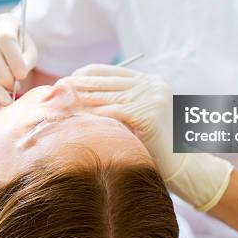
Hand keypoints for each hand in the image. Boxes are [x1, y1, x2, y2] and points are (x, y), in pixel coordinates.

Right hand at [0, 13, 36, 105]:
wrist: (4, 37)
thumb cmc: (20, 46)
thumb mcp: (29, 49)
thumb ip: (27, 61)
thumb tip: (18, 76)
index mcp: (6, 21)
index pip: (6, 38)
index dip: (13, 59)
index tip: (22, 76)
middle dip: (1, 78)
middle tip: (12, 94)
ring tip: (4, 98)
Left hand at [65, 64, 233, 211]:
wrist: (181, 166)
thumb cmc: (155, 144)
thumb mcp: (138, 115)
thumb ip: (119, 101)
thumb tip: (80, 93)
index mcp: (150, 81)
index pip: (110, 71)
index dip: (86, 74)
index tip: (67, 80)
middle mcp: (152, 85)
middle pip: (105, 81)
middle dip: (79, 84)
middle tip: (56, 88)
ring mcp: (151, 98)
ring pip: (106, 96)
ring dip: (81, 98)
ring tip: (61, 101)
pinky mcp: (147, 114)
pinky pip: (111, 113)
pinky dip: (92, 115)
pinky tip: (76, 117)